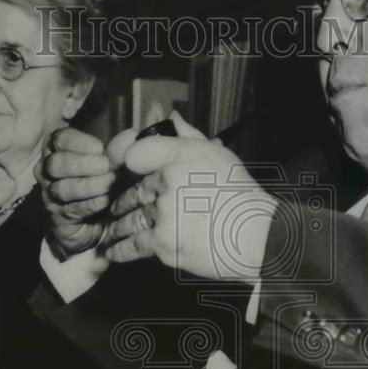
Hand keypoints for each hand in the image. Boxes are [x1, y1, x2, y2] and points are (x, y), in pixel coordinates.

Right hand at [37, 126, 135, 258]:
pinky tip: (104, 200)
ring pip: (61, 188)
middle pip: (56, 164)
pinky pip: (71, 209)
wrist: (96, 222)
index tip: (99, 147)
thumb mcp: (110, 166)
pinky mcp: (58, 217)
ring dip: (88, 185)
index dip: (78, 142)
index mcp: (58, 150)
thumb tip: (130, 137)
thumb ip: (116, 152)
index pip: (60, 139)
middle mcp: (48, 171)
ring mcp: (50, 195)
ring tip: (109, 183)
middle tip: (105, 165)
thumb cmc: (101, 184)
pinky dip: (89, 204)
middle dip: (81, 164)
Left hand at [103, 114, 278, 280]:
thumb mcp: (218, 155)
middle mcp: (167, 184)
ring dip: (116, 227)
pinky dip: (118, 250)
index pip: (134, 154)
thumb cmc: (240, 194)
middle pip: (130, 192)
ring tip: (110, 232)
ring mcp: (163, 215)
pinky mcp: (163, 244)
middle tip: (115, 208)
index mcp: (178, 158)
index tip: (123, 172)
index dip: (126, 163)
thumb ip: (189, 135)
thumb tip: (171, 116)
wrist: (258, 235)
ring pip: (127, 220)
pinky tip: (111, 251)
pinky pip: (132, 246)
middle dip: (121, 202)